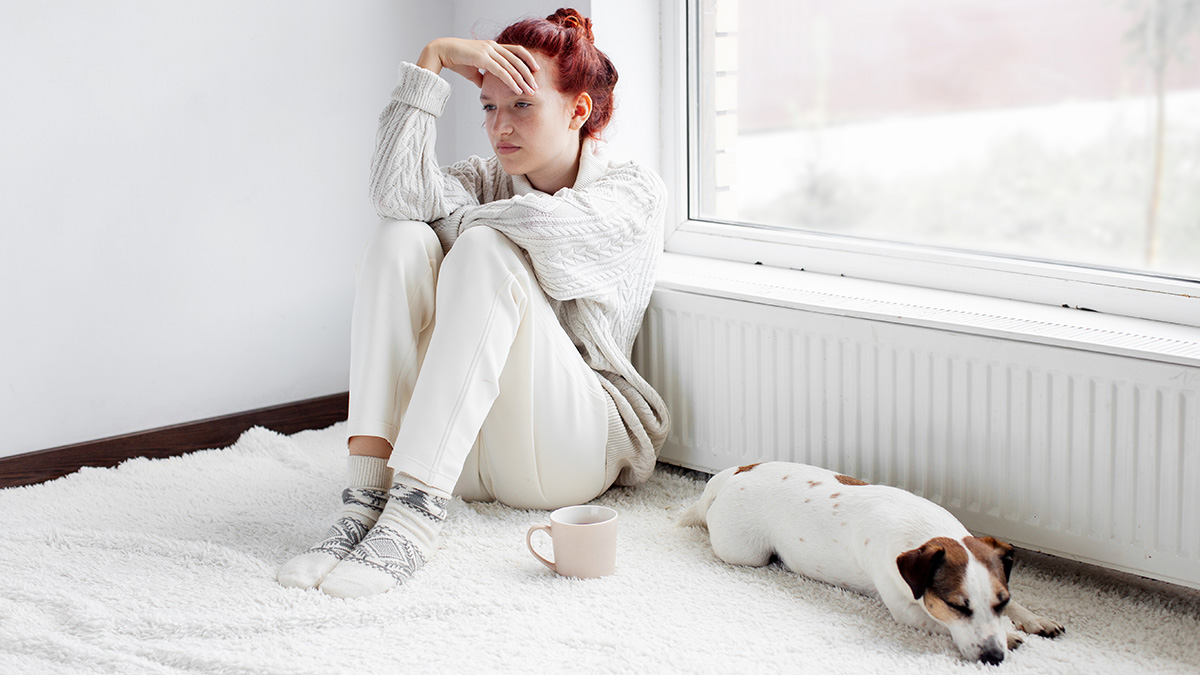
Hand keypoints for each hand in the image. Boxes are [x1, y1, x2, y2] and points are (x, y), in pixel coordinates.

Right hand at [417, 38, 538, 94]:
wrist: (442, 52)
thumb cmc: (457, 60)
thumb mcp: (473, 70)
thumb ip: (482, 76)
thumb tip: (485, 85)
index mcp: (493, 46)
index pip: (516, 51)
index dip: (528, 59)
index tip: (536, 70)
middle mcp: (493, 46)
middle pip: (518, 59)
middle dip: (529, 74)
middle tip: (536, 86)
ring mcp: (489, 51)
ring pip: (511, 66)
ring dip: (523, 80)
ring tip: (530, 91)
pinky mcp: (483, 58)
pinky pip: (501, 71)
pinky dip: (511, 81)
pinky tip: (518, 89)